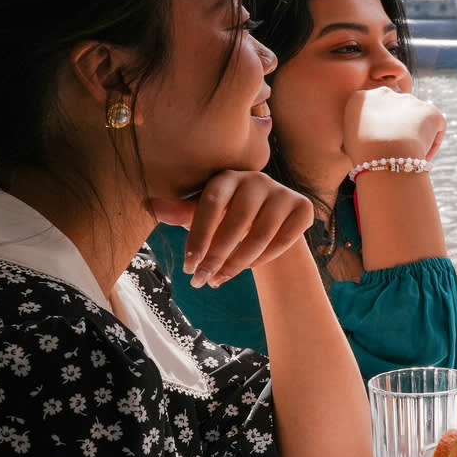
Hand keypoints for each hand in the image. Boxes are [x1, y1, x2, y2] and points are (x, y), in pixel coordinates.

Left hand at [152, 171, 312, 287]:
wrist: (267, 223)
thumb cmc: (226, 218)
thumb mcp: (202, 216)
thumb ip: (181, 212)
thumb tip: (153, 206)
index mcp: (227, 176)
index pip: (210, 203)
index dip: (199, 234)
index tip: (188, 265)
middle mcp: (257, 179)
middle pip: (237, 222)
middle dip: (217, 256)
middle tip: (201, 280)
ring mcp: (283, 192)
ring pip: (261, 235)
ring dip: (238, 263)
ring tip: (219, 280)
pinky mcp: (303, 207)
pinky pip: (284, 240)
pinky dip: (265, 258)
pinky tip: (249, 267)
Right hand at [343, 86, 446, 164]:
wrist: (383, 156)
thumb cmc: (362, 156)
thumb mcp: (348, 141)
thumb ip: (359, 132)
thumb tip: (367, 140)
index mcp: (362, 98)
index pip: (373, 109)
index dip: (380, 128)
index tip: (381, 145)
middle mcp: (386, 93)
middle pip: (396, 110)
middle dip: (399, 128)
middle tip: (398, 151)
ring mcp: (410, 100)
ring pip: (416, 118)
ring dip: (416, 135)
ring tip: (411, 157)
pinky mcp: (431, 111)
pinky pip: (436, 127)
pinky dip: (432, 143)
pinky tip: (423, 158)